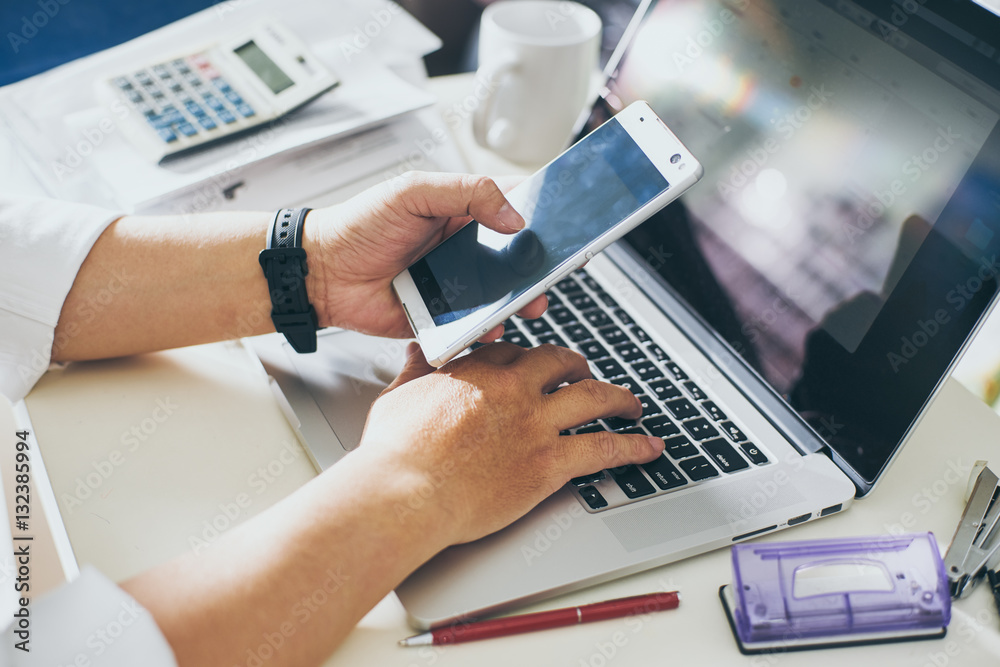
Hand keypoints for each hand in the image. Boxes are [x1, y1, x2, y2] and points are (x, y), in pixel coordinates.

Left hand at [304, 172, 546, 340]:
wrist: (323, 272)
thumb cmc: (360, 225)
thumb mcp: (413, 192)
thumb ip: (466, 193)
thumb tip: (513, 215)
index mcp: (461, 211)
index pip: (512, 206)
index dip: (541, 214)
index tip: (566, 221)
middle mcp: (463, 248)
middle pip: (515, 256)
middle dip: (538, 264)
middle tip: (554, 268)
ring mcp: (455, 283)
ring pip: (501, 293)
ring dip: (521, 298)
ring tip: (530, 301)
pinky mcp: (442, 316)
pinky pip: (474, 325)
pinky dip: (488, 327)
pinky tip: (491, 324)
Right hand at [356, 342, 664, 544]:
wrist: (406, 491)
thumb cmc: (395, 452)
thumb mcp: (399, 396)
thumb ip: (415, 369)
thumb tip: (416, 350)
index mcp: (478, 369)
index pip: (517, 353)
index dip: (531, 361)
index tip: (535, 368)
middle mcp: (514, 388)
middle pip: (561, 364)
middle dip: (579, 367)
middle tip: (586, 375)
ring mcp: (535, 423)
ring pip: (594, 397)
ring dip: (620, 399)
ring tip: (632, 406)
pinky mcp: (549, 462)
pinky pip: (604, 449)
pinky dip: (633, 447)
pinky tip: (649, 448)